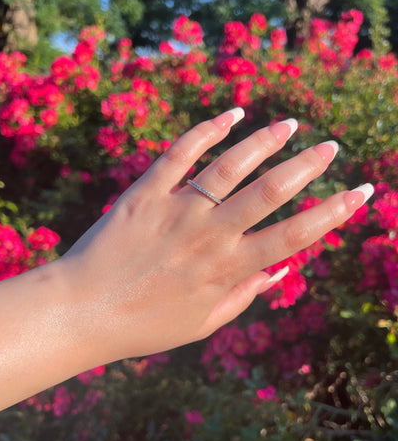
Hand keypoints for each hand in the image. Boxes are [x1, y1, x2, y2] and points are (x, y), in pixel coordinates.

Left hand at [59, 108, 372, 364]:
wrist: (81, 311)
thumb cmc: (143, 325)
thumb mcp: (201, 324)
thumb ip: (244, 296)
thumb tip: (282, 271)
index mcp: (226, 269)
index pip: (293, 236)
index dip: (333, 213)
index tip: (360, 192)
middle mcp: (208, 235)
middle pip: (269, 192)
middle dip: (307, 166)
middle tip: (330, 147)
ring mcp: (176, 209)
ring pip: (230, 165)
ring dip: (265, 141)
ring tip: (290, 124)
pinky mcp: (145, 192)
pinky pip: (180, 153)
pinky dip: (207, 130)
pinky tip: (232, 115)